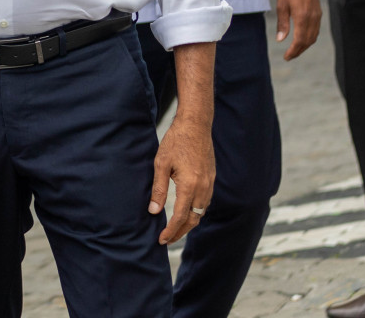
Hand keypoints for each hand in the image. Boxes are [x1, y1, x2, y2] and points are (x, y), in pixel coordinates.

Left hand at [149, 115, 213, 244]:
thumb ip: (158, 189)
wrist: (195, 125)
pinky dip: (196, 212)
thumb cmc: (176, 141)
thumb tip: (152, 211)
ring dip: (189, 223)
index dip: (170, 231)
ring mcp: (209, 184)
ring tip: (175, 230)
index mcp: (189, 186)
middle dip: (180, 232)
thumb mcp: (161, 164)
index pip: (179, 217)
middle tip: (167, 240)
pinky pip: (205, 202)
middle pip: (193, 220)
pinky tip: (186, 212)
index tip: (161, 240)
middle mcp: (203, 188)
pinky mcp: (211, 179)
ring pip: (201, 212)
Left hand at [275, 0, 321, 60]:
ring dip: (305, 46)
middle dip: (299, 51)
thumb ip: (282, 24)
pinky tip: (303, 39)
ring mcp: (317, 16)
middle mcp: (312, 18)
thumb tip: (280, 39)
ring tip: (295, 50)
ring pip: (313, 37)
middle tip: (289, 56)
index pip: (300, 40)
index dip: (294, 51)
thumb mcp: (281, 6)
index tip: (287, 57)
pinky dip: (310, 38)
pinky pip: (316, 30)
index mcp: (302, 17)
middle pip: (308, 41)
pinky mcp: (318, 13)